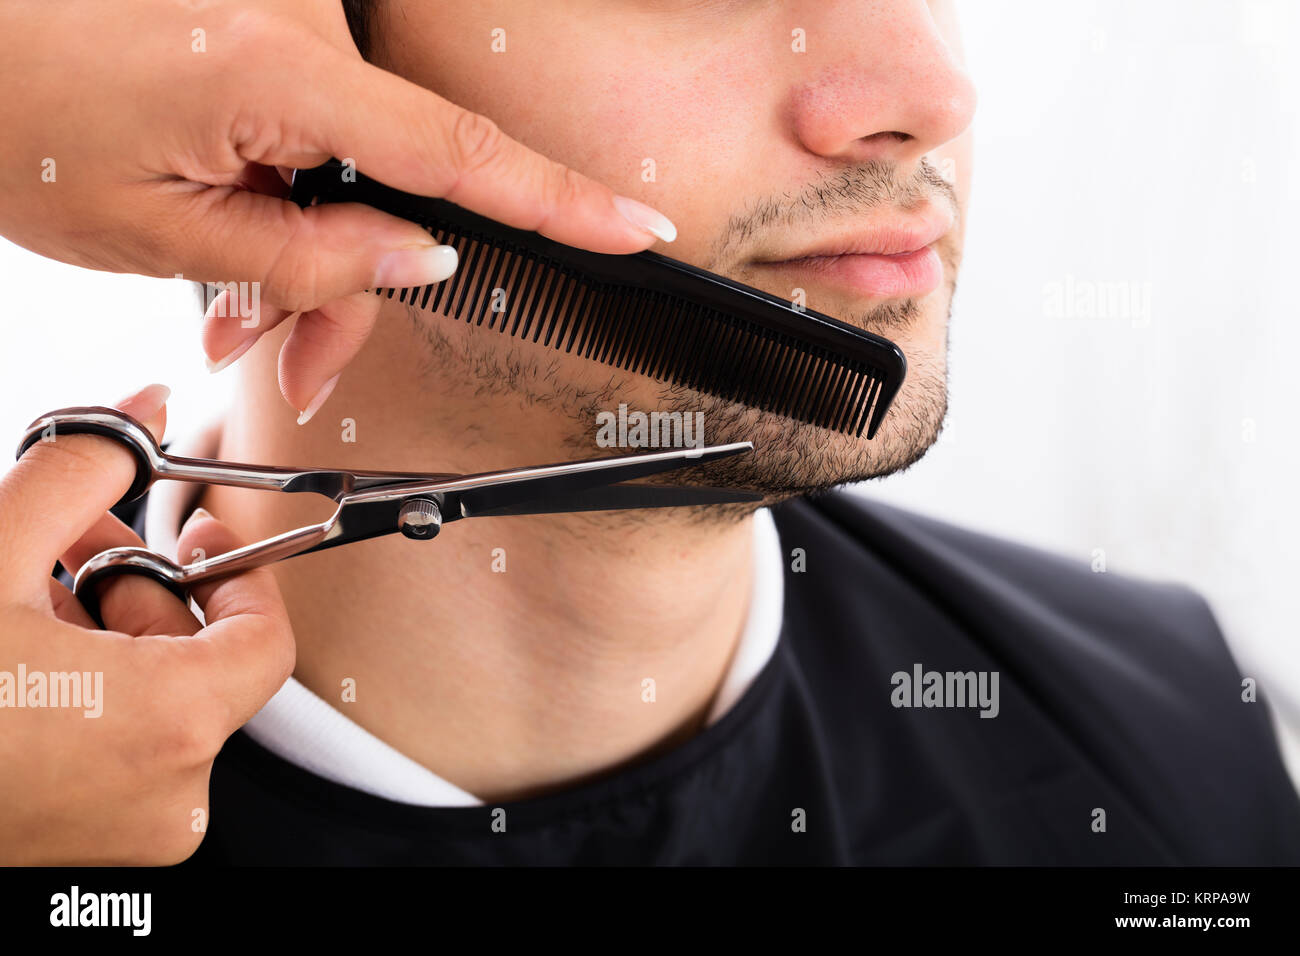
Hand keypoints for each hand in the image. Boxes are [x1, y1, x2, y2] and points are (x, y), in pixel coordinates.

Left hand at [0, 0, 675, 417]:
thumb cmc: (14, 116)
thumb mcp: (156, 231)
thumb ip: (306, 257)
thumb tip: (419, 261)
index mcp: (280, 70)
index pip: (462, 151)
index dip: (562, 202)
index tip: (637, 231)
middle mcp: (300, 27)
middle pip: (402, 184)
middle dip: (357, 288)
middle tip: (299, 365)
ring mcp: (286, 22)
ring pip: (356, 171)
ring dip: (311, 256)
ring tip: (237, 319)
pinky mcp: (266, 30)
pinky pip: (317, 131)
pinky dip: (291, 200)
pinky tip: (232, 256)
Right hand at [0, 384, 294, 864]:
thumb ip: (80, 470)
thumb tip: (141, 408)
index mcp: (168, 726)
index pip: (264, 640)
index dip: (238, 573)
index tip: (198, 532)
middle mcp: (163, 796)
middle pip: (199, 663)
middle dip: (138, 585)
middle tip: (76, 538)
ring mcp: (121, 831)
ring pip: (151, 704)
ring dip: (100, 631)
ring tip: (25, 592)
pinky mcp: (78, 845)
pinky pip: (113, 747)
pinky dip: (82, 689)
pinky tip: (14, 651)